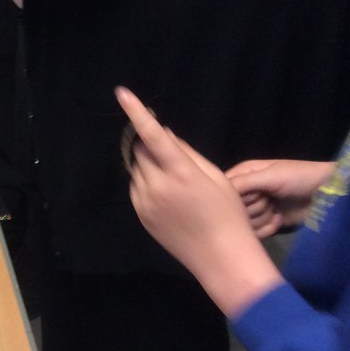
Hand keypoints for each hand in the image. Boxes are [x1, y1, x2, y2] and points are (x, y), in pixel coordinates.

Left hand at [115, 87, 282, 315]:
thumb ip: (186, 152)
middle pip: (140, 151)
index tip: (122, 94)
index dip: (136, 113)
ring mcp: (144, 202)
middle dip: (149, 144)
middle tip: (171, 154)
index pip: (151, 135)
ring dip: (148, 165)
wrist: (220, 257)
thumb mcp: (216, 177)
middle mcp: (156, 185)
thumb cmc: (227, 213)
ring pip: (137, 170)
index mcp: (179, 172)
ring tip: (176, 182)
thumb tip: (163, 133)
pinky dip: (146, 182)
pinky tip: (169, 196)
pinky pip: (136, 188)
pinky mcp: (140, 215)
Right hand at [226, 158, 333, 237]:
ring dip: (262, 218)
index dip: (234, 198)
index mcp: (243, 175)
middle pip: (233, 210)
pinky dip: (268, 228)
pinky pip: (255, 233)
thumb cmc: (298, 178)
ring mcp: (256, 209)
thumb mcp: (270, 175)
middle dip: (253, 207)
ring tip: (276, 208)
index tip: (250, 196)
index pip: (224, 191)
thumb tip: (219, 195)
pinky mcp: (265, 224)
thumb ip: (243, 183)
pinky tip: (279, 219)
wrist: (325, 195)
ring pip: (243, 223)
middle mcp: (246, 192)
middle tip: (269, 199)